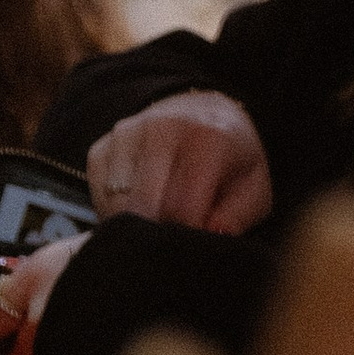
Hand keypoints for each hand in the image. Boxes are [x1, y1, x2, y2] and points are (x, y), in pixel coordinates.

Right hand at [88, 91, 273, 236]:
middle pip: (146, 205)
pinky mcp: (101, 148)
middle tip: (177, 237)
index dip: (189, 235)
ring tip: (162, 221)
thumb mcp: (254, 189)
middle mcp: (160, 128)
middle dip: (160, 232)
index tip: (197, 239)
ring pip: (118, 204)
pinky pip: (99, 196)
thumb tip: (211, 232)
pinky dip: (116, 214)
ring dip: (137, 224)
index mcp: (206, 137)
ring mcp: (125, 135)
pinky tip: (140, 210)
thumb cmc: (231, 163)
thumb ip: (238, 215)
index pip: (183, 206)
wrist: (203, 116)